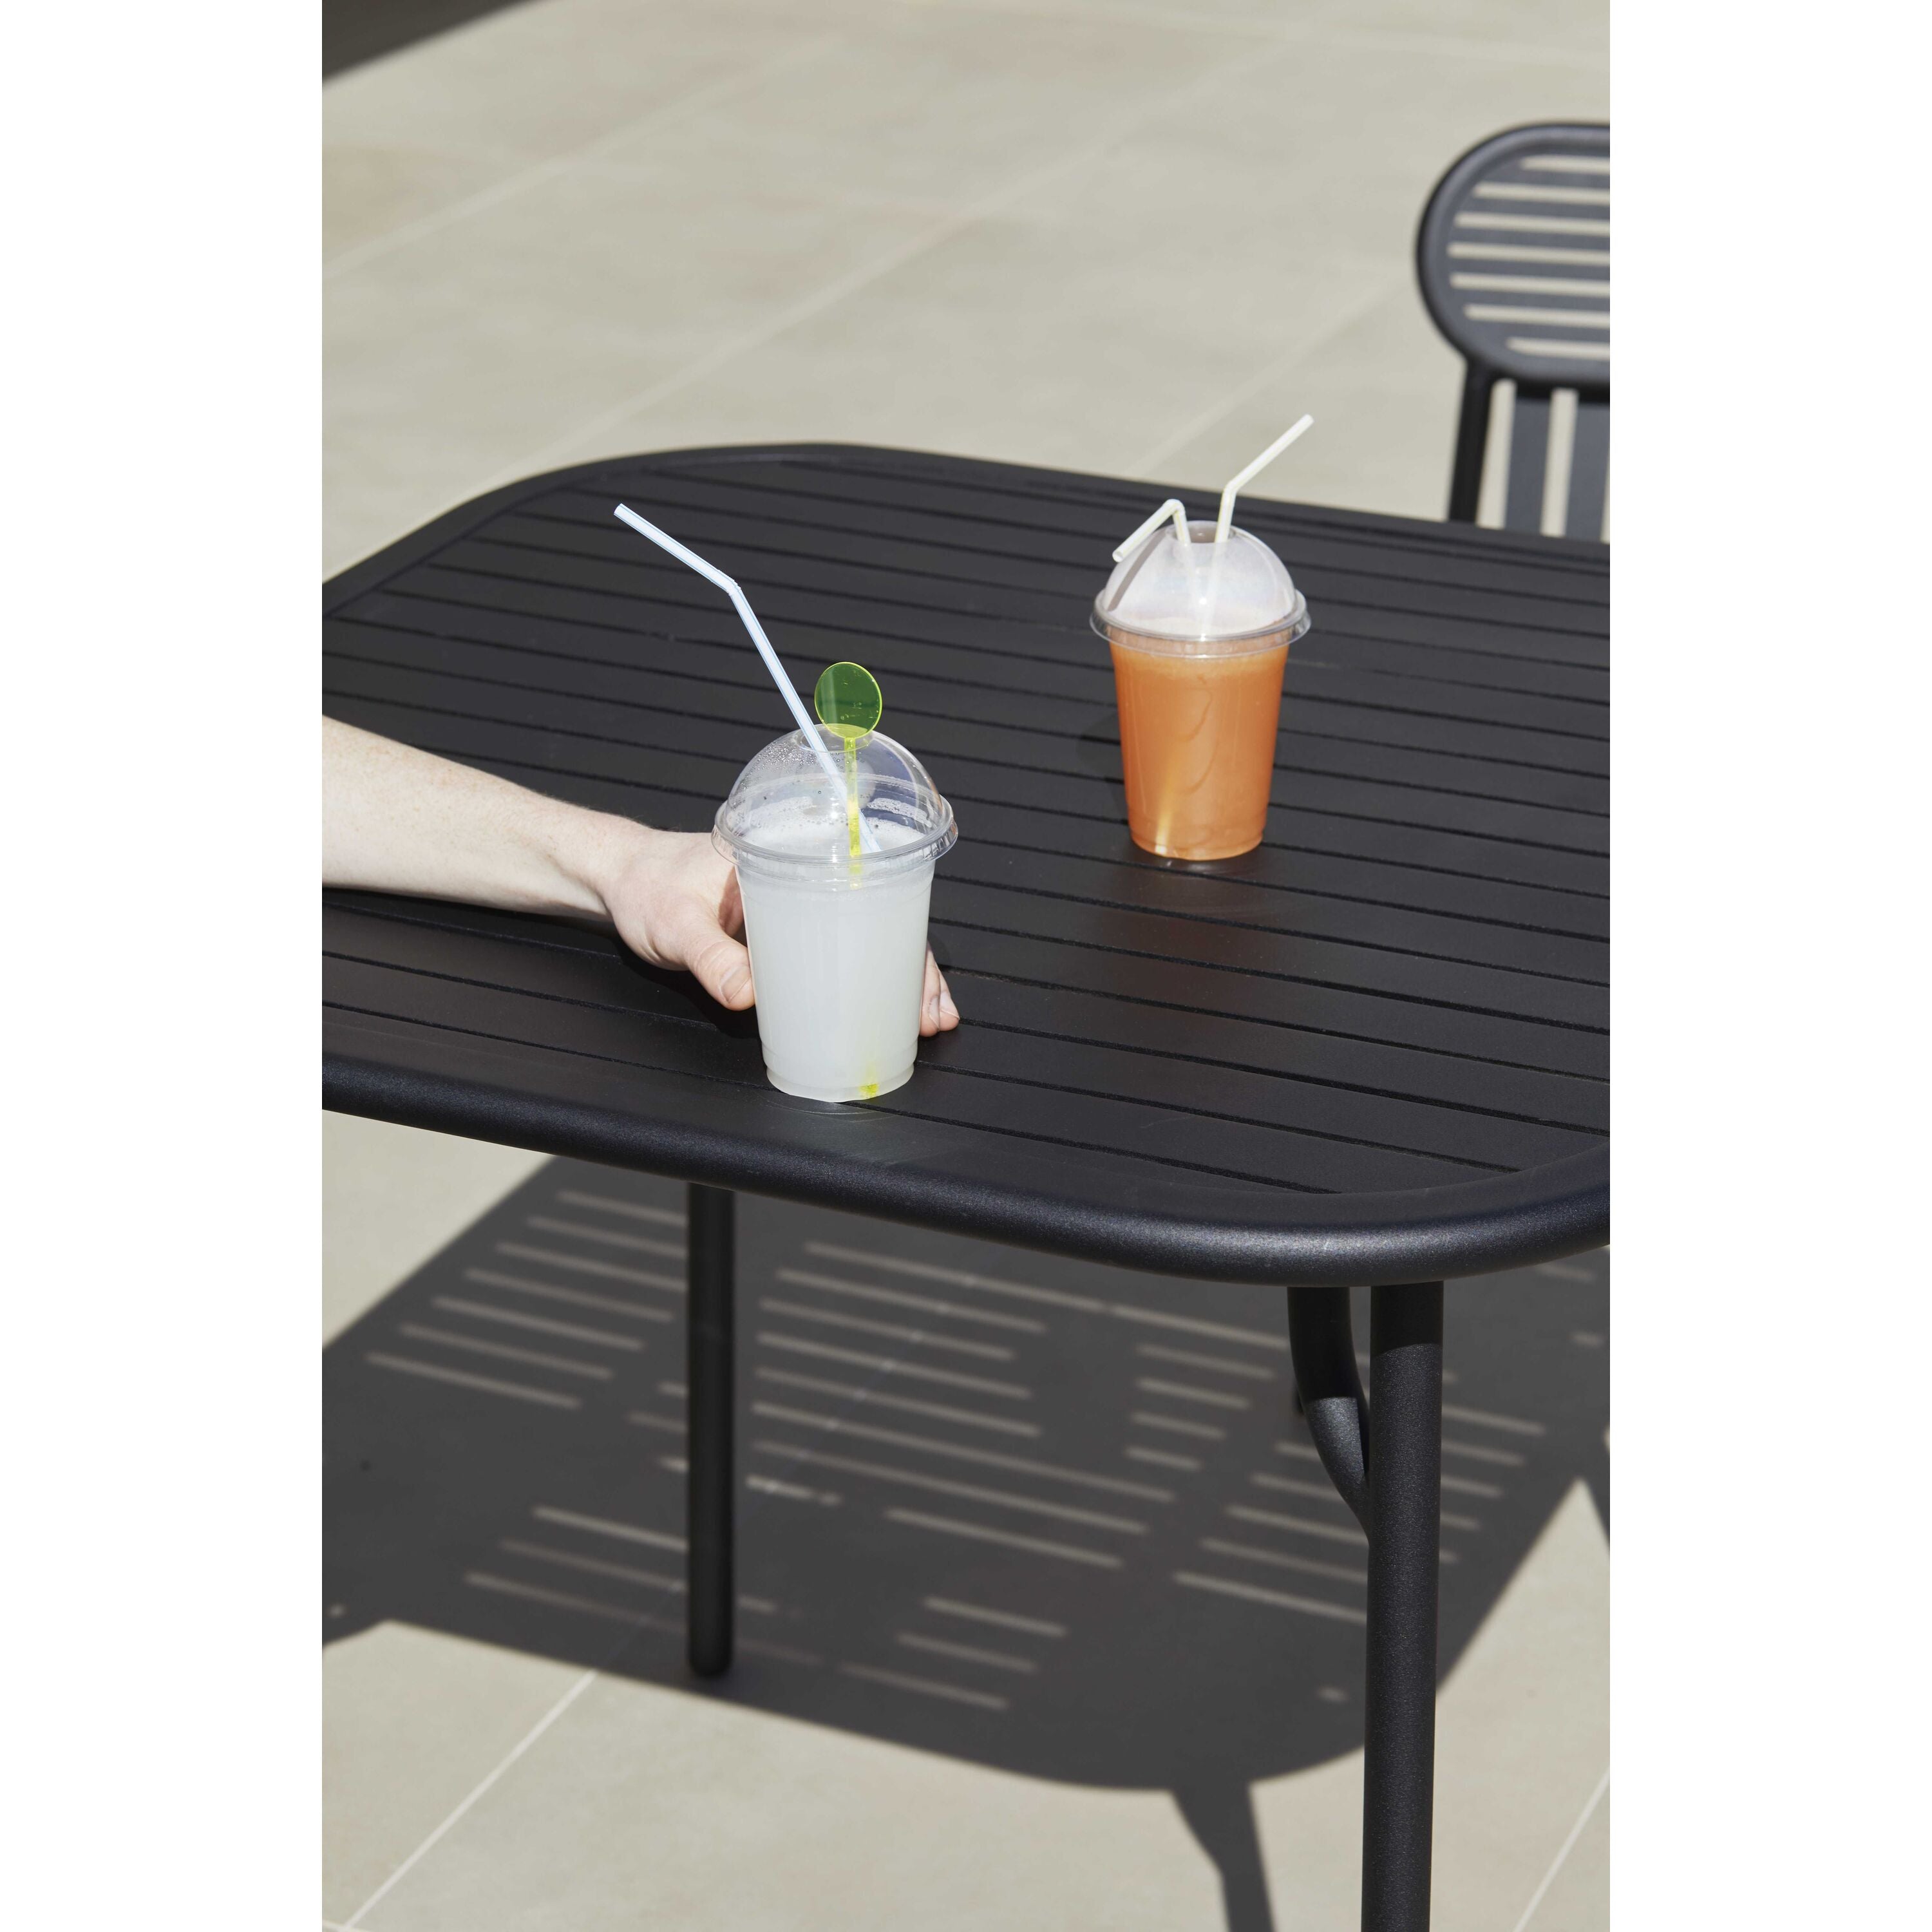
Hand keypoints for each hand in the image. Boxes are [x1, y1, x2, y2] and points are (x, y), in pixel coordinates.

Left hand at [596, 826, 958, 1034]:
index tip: (923, 979)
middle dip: (915, 969)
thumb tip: (750, 996)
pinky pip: (835, 951)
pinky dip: (861, 979)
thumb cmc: (646, 885)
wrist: (621, 879)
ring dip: (896, 979)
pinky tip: (877, 1010)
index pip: (869, 892)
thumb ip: (709, 958)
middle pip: (879, 920)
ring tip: (923, 1020)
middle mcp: (806, 877)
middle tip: (935, 1015)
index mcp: (791, 856)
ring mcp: (799, 906)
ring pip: (863, 939)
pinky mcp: (786, 931)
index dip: (904, 938)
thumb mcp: (674, 924)